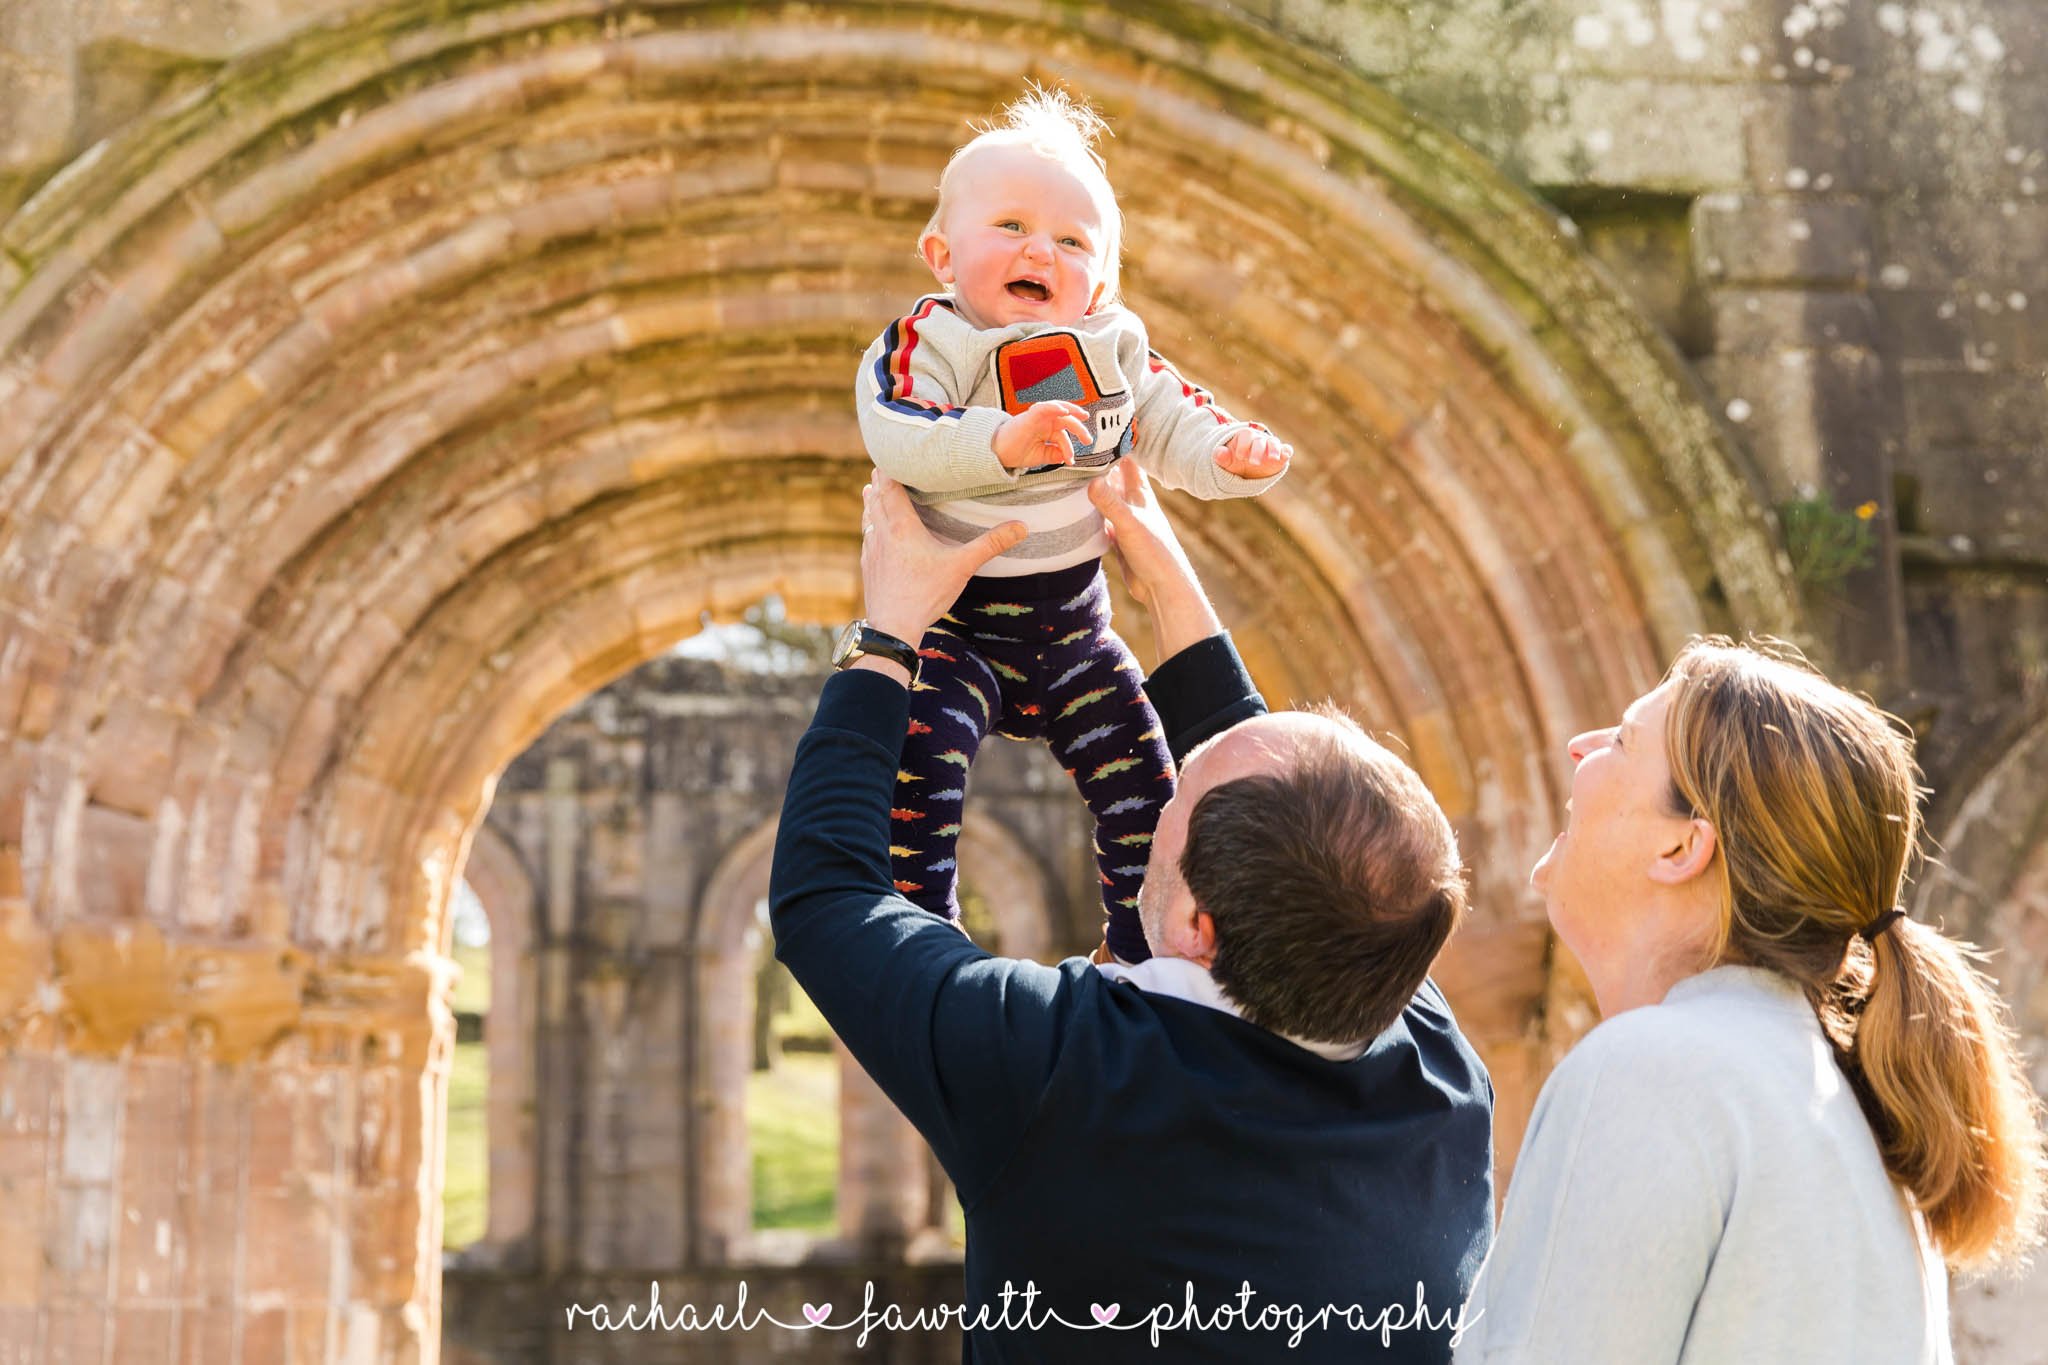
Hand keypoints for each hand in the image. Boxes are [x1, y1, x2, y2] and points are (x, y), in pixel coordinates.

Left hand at [860, 475, 1026, 649]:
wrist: (893, 627)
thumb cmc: (926, 594)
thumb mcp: (962, 567)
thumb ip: (991, 544)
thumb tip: (1021, 526)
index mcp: (902, 526)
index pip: (889, 487)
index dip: (888, 469)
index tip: (893, 455)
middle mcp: (882, 533)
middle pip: (875, 498)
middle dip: (879, 482)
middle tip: (882, 467)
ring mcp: (871, 551)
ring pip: (868, 518)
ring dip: (871, 503)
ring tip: (871, 491)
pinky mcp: (868, 567)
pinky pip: (866, 538)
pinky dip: (870, 527)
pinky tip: (874, 532)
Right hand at [993, 400, 1092, 469]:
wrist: (998, 454)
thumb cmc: (1017, 452)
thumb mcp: (1041, 456)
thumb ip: (1055, 454)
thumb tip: (1067, 456)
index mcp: (1048, 430)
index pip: (1064, 435)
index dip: (1069, 448)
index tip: (1071, 461)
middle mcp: (1045, 422)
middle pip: (1066, 421)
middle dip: (1079, 429)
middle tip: (1087, 440)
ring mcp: (1038, 417)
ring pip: (1059, 409)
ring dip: (1072, 410)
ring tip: (1083, 416)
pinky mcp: (1030, 415)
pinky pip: (1044, 407)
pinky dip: (1054, 407)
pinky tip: (1064, 411)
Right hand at [1086, 462, 1220, 659]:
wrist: (1161, 587)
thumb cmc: (1154, 552)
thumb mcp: (1129, 523)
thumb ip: (1110, 503)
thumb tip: (1090, 481)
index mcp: (1140, 494)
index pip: (1125, 461)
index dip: (1114, 444)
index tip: (1097, 427)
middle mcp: (1132, 504)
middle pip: (1112, 478)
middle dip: (1096, 464)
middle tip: (1074, 450)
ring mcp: (1124, 521)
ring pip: (1105, 499)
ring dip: (1090, 489)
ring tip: (1069, 475)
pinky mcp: (1117, 539)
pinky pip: (1099, 521)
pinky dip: (1088, 515)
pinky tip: (1074, 512)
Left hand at [1214, 428, 1291, 479]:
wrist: (1247, 470)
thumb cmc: (1236, 462)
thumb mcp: (1227, 461)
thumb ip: (1222, 457)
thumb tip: (1217, 453)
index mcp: (1244, 438)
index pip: (1245, 435)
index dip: (1243, 444)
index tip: (1240, 456)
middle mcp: (1258, 440)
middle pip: (1259, 440)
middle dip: (1257, 450)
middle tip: (1253, 462)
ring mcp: (1270, 447)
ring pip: (1273, 443)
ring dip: (1273, 449)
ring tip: (1272, 458)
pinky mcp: (1280, 456)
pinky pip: (1285, 450)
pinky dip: (1286, 451)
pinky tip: (1286, 455)